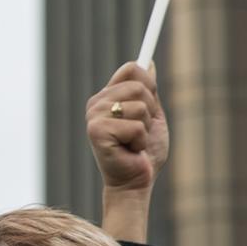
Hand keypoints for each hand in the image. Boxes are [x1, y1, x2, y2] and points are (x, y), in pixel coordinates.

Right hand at [88, 62, 168, 242]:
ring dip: (145, 129)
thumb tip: (149, 62)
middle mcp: (96, 104)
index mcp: (107, 97)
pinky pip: (136, 127)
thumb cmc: (143, 154)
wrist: (135, 183)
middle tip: (140, 132)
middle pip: (139, 85)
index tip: (150, 102)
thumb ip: (149, 92)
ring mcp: (94, 117)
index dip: (148, 83)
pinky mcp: (97, 132)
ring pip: (140, 106)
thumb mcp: (151, 116)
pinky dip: (140, 142)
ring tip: (134, 143)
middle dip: (150, 111)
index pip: (132, 67)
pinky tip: (129, 151)